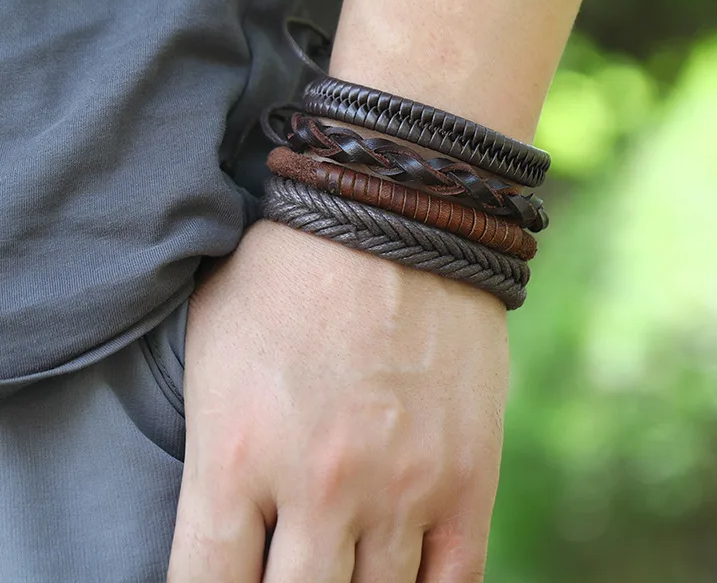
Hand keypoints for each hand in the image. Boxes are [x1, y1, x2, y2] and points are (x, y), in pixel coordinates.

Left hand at [167, 219, 508, 581]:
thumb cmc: (290, 271)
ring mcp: (400, 486)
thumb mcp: (213, 347)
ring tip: (343, 556)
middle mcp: (317, 486)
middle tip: (293, 559)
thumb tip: (223, 526)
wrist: (394, 211)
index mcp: (235, 455)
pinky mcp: (467, 474)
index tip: (228, 582)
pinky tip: (401, 573)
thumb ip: (208, 450)